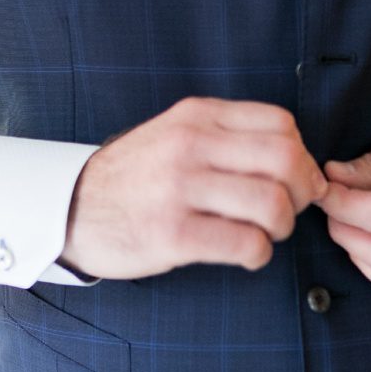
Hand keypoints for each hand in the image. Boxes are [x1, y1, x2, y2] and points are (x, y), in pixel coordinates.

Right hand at [61, 98, 326, 278]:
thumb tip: (296, 161)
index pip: (281, 125)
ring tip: (264, 234)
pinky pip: (245, 244)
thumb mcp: (173, 134)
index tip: (294, 180)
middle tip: (288, 211)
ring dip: (281, 227)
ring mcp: (178, 190)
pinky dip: (257, 254)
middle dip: (301, 192)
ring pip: (271, 204)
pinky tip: (245, 254)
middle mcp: (188, 146)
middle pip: (285, 161)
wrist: (68, 209)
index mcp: (195, 117)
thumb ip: (226, 136)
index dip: (302, 156)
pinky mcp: (171, 234)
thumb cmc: (132, 178)